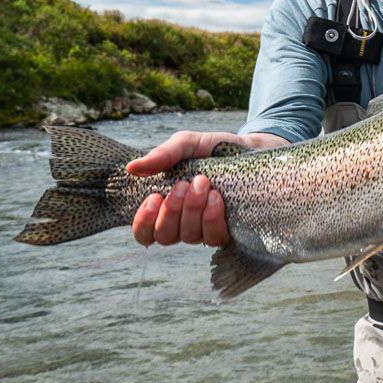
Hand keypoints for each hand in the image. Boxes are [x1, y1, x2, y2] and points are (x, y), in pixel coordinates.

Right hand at [127, 130, 286, 247]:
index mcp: (166, 207)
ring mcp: (205, 229)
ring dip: (193, 210)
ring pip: (189, 236)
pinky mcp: (228, 231)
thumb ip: (162, 155)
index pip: (144, 232)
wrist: (250, 149)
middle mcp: (183, 223)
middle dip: (172, 210)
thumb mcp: (187, 145)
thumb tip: (132, 168)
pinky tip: (216, 198)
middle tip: (184, 184)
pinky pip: (213, 237)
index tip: (154, 197)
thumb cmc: (213, 149)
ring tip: (203, 184)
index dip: (144, 221)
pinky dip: (212, 218)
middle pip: (165, 236)